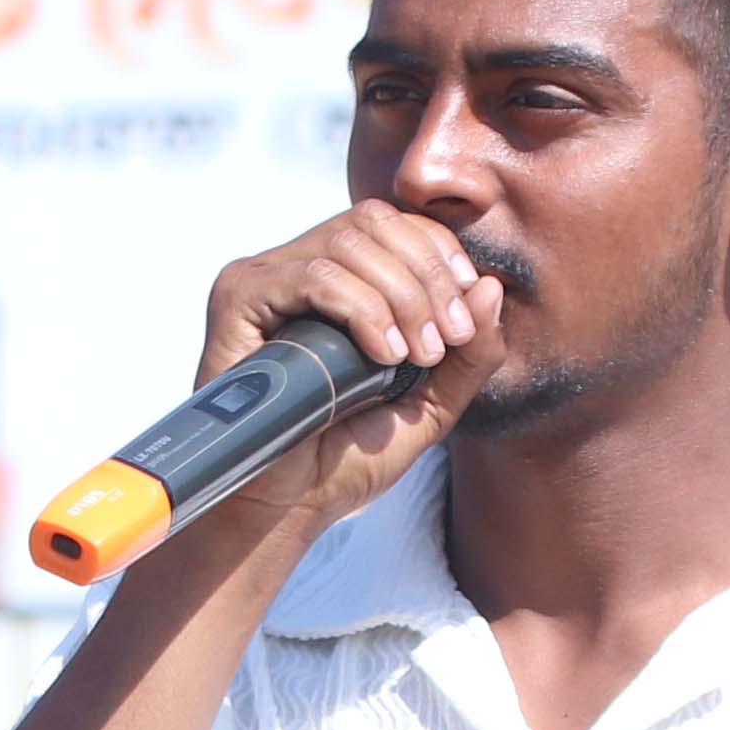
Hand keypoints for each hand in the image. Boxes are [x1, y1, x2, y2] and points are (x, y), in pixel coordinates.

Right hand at [196, 204, 501, 535]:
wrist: (286, 507)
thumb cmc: (346, 459)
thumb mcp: (429, 406)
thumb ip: (469, 354)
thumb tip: (491, 287)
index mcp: (336, 278)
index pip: (395, 225)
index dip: (439, 254)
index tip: (465, 317)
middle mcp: (296, 266)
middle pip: (375, 221)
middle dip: (427, 276)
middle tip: (447, 339)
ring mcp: (264, 278)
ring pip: (348, 244)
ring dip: (401, 297)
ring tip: (415, 356)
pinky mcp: (239, 299)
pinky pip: (313, 277)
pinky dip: (361, 310)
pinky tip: (382, 355)